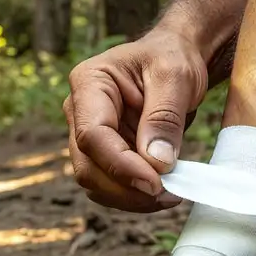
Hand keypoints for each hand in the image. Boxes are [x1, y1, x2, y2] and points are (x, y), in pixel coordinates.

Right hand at [65, 28, 208, 211]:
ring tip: (170, 195)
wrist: (175, 58)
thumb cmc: (172, 57)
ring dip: (131, 197)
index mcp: (89, 83)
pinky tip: (163, 191)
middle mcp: (79, 111)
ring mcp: (89, 135)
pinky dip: (134, 195)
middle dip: (126, 189)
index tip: (156, 183)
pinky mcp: (105, 153)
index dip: (120, 165)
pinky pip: (111, 185)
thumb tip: (156, 163)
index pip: (92, 135)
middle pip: (87, 166)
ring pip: (96, 182)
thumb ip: (164, 118)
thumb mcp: (175, 76)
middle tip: (169, 195)